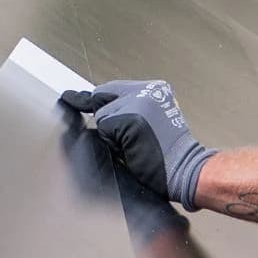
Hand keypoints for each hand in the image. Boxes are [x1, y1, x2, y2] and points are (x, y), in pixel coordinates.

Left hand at [60, 79, 215, 209]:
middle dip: (106, 120)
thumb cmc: (169, 156)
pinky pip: (106, 128)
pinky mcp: (131, 117)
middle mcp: (147, 90)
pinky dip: (114, 143)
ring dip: (112, 135)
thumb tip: (96, 110)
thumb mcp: (151, 123)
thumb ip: (128, 111)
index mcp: (155, 90)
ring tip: (137, 146)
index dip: (92, 98)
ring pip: (103, 115)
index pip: (112, 88)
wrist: (186, 169)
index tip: (71, 96)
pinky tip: (134, 149)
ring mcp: (139, 101)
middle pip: (103, 98)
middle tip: (124, 136)